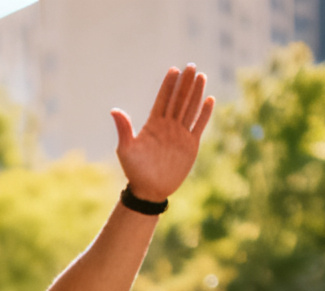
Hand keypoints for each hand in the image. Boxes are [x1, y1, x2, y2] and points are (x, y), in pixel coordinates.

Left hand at [112, 64, 212, 203]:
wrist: (150, 190)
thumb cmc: (135, 171)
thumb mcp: (126, 150)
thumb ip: (124, 129)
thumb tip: (114, 110)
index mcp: (153, 124)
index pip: (162, 99)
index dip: (168, 85)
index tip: (173, 70)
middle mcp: (168, 126)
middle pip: (178, 100)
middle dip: (185, 83)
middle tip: (191, 66)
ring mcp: (180, 134)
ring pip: (190, 108)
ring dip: (196, 93)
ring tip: (201, 76)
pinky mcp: (191, 144)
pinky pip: (199, 125)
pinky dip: (204, 113)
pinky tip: (209, 99)